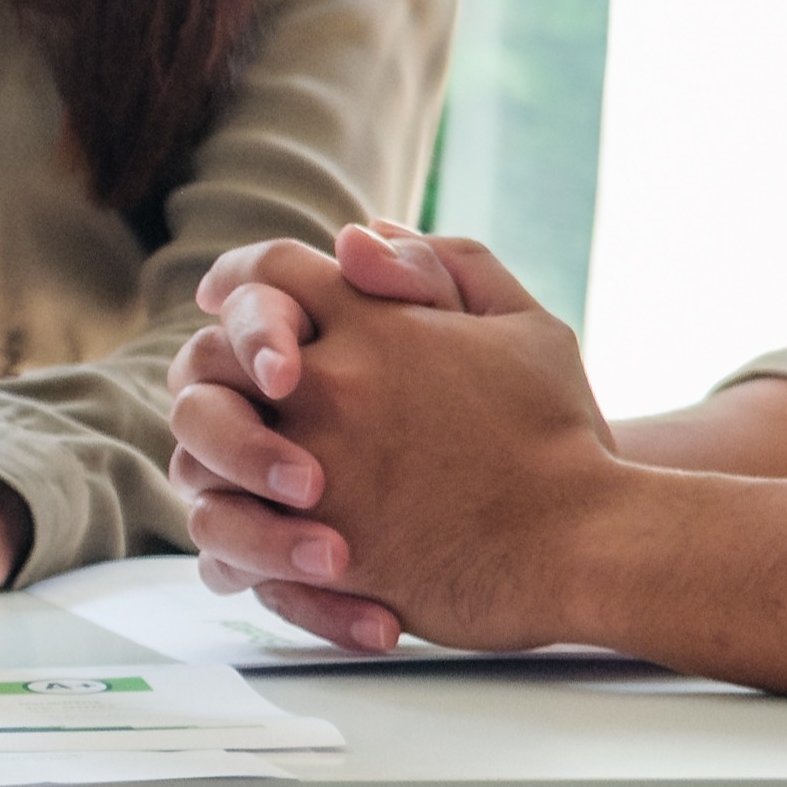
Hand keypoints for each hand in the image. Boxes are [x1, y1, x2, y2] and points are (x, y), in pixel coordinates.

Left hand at [182, 226, 613, 654]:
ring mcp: (312, 466)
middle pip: (208, 357)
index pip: (266, 272)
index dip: (237, 278)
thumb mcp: (526, 327)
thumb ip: (446, 268)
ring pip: (201, 454)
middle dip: (209, 371)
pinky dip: (231, 537)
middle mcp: (326, 385)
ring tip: (233, 471)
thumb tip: (366, 237)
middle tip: (221, 388)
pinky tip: (254, 537)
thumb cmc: (561, 437)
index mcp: (370, 323)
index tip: (221, 296)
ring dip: (211, 458)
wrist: (584, 546)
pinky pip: (228, 539)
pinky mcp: (315, 548)